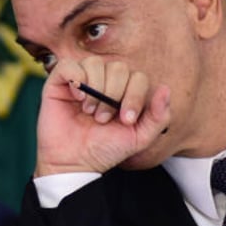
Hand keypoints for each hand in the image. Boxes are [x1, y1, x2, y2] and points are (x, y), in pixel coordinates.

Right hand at [34, 57, 170, 175]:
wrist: (74, 163)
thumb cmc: (105, 150)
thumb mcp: (139, 138)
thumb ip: (158, 117)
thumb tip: (165, 88)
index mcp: (124, 91)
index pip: (138, 77)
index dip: (135, 96)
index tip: (125, 120)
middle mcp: (104, 81)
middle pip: (118, 67)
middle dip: (114, 95)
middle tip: (103, 119)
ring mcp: (81, 80)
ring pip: (95, 63)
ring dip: (96, 89)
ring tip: (90, 112)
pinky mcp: (59, 82)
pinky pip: (69, 65)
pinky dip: (76, 79)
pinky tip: (77, 98)